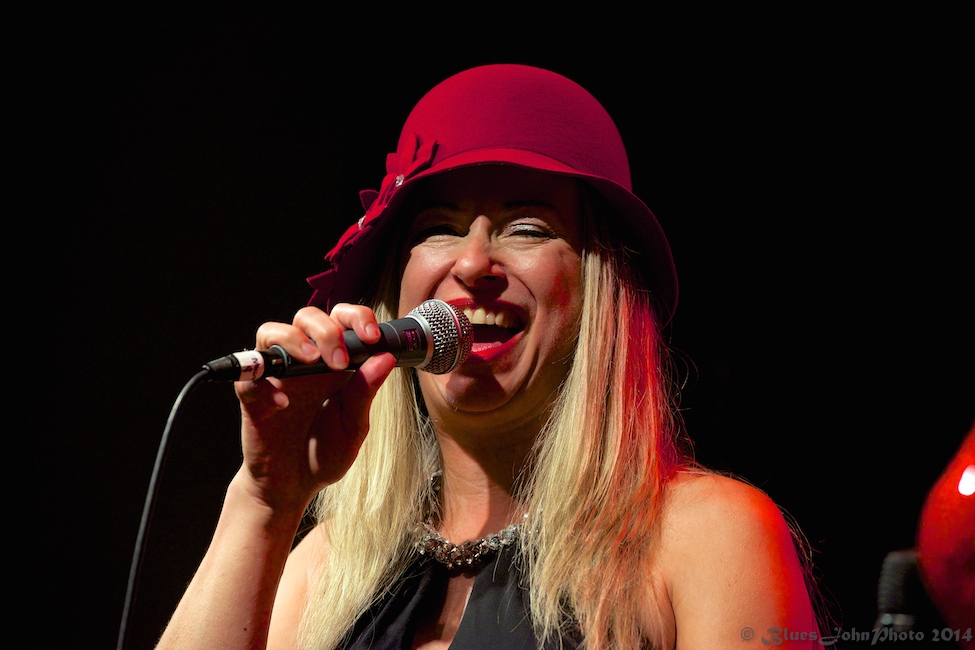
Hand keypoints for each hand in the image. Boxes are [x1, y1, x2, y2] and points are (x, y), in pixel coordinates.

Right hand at [233, 303, 396, 512]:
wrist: (293, 485)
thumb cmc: (325, 452)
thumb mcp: (353, 426)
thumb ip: (365, 393)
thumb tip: (385, 359)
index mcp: (335, 362)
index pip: (343, 320)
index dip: (357, 317)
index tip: (370, 336)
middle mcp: (304, 361)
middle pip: (308, 316)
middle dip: (326, 330)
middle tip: (340, 360)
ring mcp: (276, 375)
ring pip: (271, 332)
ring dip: (293, 340)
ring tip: (311, 361)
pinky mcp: (252, 396)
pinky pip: (249, 377)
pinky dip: (265, 386)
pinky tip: (283, 405)